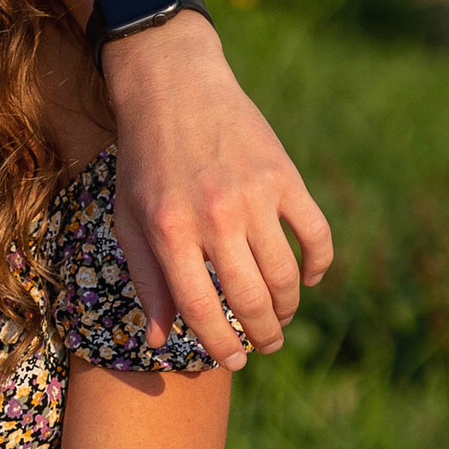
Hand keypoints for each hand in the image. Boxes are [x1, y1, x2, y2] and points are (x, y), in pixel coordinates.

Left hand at [102, 14, 332, 356]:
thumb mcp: (130, 220)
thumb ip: (147, 281)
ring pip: (286, 274)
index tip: (234, 361)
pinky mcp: (284, 175)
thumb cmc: (144, 161)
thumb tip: (161, 341)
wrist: (173, 86)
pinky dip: (319, 264)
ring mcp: (254, 195)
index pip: (202, 310)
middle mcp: (214, 217)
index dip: (221, 345)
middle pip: (250, 299)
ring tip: (282, 317)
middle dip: (262, 334)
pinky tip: (310, 278)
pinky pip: (315, 233)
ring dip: (288, 306)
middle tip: (266, 345)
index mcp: (170, 232)